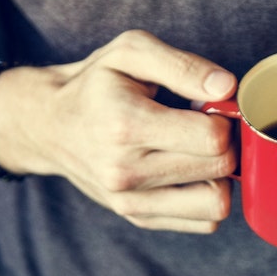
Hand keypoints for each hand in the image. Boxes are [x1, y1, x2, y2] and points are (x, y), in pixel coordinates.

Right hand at [0, 30, 237, 232]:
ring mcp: (130, 201)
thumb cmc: (95, 84)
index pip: (211, 138)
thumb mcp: (131, 52)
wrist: (49, 126)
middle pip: (219, 169)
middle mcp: (125, 171)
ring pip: (216, 205)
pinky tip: (188, 172)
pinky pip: (203, 223)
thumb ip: (182, 65)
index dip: (223, 117)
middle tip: (206, 125)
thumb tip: (227, 88)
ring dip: (220, 176)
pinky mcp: (137, 218)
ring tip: (199, 151)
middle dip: (225, 143)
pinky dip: (206, 196)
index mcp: (125, 125)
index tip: (209, 105)